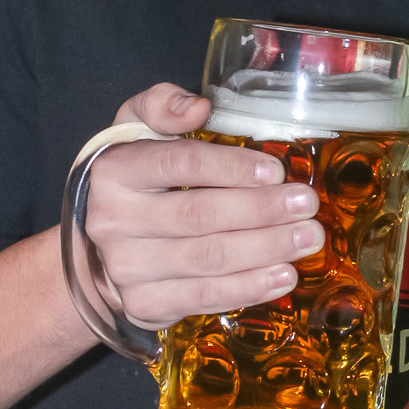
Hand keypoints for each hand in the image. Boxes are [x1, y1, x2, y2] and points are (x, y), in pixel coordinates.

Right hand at [82, 84, 324, 326]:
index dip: (230, 167)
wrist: (100, 246)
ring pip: (208, 258)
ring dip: (266, 249)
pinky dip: (249, 287)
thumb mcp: (136, 128)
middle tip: (306, 204)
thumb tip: (196, 107)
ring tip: (307, 238)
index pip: (177, 164)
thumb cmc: (137, 177)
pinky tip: (284, 275)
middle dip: (261, 210)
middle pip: (199, 214)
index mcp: (114, 170)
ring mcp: (125, 267)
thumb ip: (161, 105)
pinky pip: (204, 296)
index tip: (275, 170)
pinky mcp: (144, 303)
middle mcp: (112, 221)